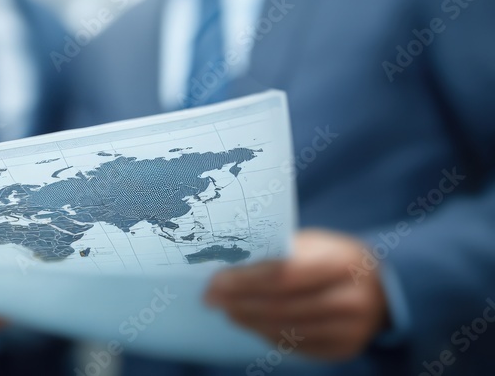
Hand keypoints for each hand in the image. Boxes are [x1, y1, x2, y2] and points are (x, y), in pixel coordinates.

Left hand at [204, 229, 389, 360]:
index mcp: (343, 262)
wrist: (381, 286)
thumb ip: (279, 253)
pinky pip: (296, 346)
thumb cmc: (334, 257)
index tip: (215, 281)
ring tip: (227, 310)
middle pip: (282, 306)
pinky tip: (250, 323)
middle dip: (239, 302)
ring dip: (249, 320)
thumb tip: (229, 265)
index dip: (245, 281)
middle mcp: (352, 299)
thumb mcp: (315, 243)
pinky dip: (267, 334)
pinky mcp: (344, 349)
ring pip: (286, 329)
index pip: (284, 275)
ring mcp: (351, 329)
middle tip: (211, 298)